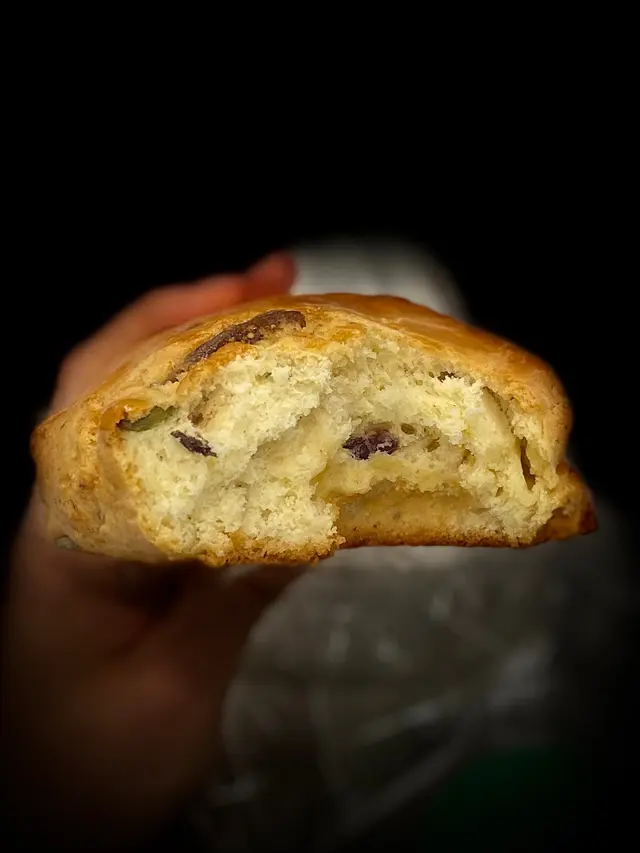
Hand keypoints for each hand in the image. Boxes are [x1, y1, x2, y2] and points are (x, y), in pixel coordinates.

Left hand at [1, 254, 303, 850]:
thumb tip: (310, 523)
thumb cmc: (88, 774)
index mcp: (64, 534)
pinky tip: (275, 426)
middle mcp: (76, 513)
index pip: (97, 394)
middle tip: (284, 285)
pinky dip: (227, 436)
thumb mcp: (173, 689)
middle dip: (201, 323)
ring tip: (287, 333)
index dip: (168, 328)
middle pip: (124, 385)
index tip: (244, 292)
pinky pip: (180, 474)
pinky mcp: (135, 556)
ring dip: (217, 371)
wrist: (45, 825)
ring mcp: (105, 530)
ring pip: (153, 421)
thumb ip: (232, 600)